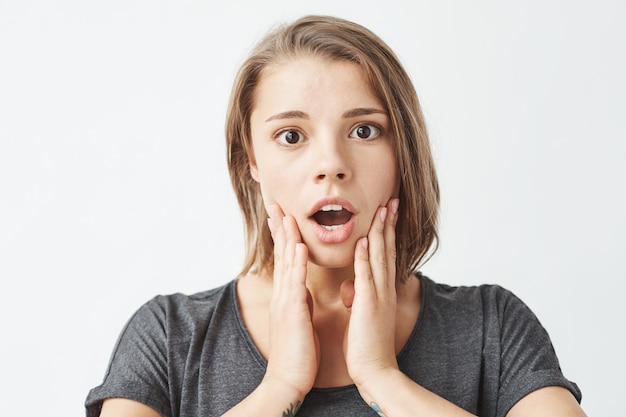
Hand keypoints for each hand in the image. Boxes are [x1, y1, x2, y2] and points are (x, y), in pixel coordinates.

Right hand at [264, 204, 319, 397]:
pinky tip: (298, 247)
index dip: (284, 234)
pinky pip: (295, 283)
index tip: (283, 214)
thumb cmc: (298, 350)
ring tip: (286, 214)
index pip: (285, 257)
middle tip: (276, 203)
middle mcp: (283, 293)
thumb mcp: (299, 318)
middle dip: (279, 227)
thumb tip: (302, 287)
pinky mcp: (292, 312)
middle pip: (281, 253)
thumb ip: (299, 300)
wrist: (289, 379)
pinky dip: (296, 263)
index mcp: (288, 294)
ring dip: (286, 237)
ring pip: (286, 262)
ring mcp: (285, 301)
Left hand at [341, 198, 399, 387]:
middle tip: (391, 200)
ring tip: (383, 209)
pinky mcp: (369, 306)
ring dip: (381, 232)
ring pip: (380, 257)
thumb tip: (352, 288)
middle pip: (387, 250)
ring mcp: (378, 296)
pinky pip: (366, 277)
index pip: (384, 255)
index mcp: (381, 291)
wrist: (375, 371)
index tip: (386, 213)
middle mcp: (384, 290)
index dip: (386, 233)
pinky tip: (366, 241)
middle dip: (389, 224)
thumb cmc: (366, 345)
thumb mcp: (363, 316)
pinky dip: (366, 258)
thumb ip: (360, 298)